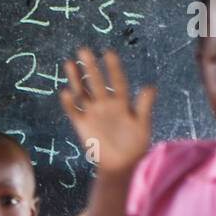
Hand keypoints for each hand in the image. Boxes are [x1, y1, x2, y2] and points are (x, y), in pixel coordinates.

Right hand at [59, 48, 154, 175]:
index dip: (113, 68)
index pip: (117, 81)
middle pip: (96, 82)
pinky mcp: (82, 125)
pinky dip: (69, 103)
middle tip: (83, 50)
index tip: (108, 53)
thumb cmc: (135, 145)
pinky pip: (74, 111)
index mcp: (122, 103)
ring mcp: (92, 113)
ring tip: (69, 62)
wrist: (121, 165)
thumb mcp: (142, 124)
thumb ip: (144, 105)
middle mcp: (105, 104)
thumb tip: (150, 86)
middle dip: (90, 67)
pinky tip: (65, 92)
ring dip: (75, 78)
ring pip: (82, 92)